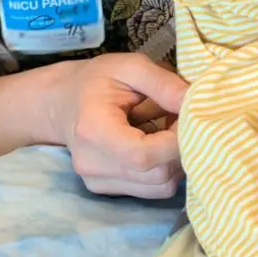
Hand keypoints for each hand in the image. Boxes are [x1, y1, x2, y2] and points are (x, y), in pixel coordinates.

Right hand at [50, 53, 187, 198]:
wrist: (62, 101)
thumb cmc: (97, 79)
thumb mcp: (131, 66)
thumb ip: (163, 83)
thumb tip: (195, 103)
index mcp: (93, 130)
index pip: (143, 155)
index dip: (176, 141)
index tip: (189, 118)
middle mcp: (92, 164)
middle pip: (156, 175)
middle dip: (181, 149)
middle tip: (182, 120)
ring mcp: (97, 182)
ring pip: (159, 187)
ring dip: (175, 160)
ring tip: (169, 131)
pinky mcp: (106, 189)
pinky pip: (150, 190)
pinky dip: (164, 169)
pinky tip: (157, 145)